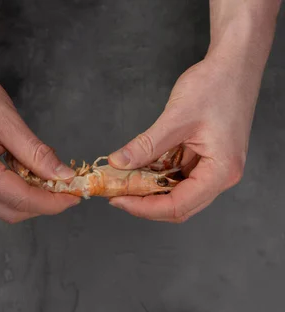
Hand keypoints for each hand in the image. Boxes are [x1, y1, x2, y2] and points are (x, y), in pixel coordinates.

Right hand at [0, 51, 76, 221]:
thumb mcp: (8, 120)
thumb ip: (37, 154)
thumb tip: (63, 176)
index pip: (21, 199)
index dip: (52, 202)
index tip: (74, 195)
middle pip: (12, 212)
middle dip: (43, 205)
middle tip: (65, 189)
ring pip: (2, 208)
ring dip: (28, 200)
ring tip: (48, 180)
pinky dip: (13, 192)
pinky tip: (25, 175)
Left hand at [108, 55, 261, 222]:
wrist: (236, 62)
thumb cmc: (216, 84)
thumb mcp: (176, 117)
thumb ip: (146, 145)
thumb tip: (118, 163)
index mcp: (221, 172)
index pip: (178, 205)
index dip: (145, 208)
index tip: (118, 199)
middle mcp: (221, 177)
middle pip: (179, 207)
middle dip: (146, 204)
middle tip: (117, 195)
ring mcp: (215, 170)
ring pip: (178, 195)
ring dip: (151, 192)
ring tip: (125, 183)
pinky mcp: (207, 161)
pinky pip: (179, 178)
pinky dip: (158, 178)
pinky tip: (140, 171)